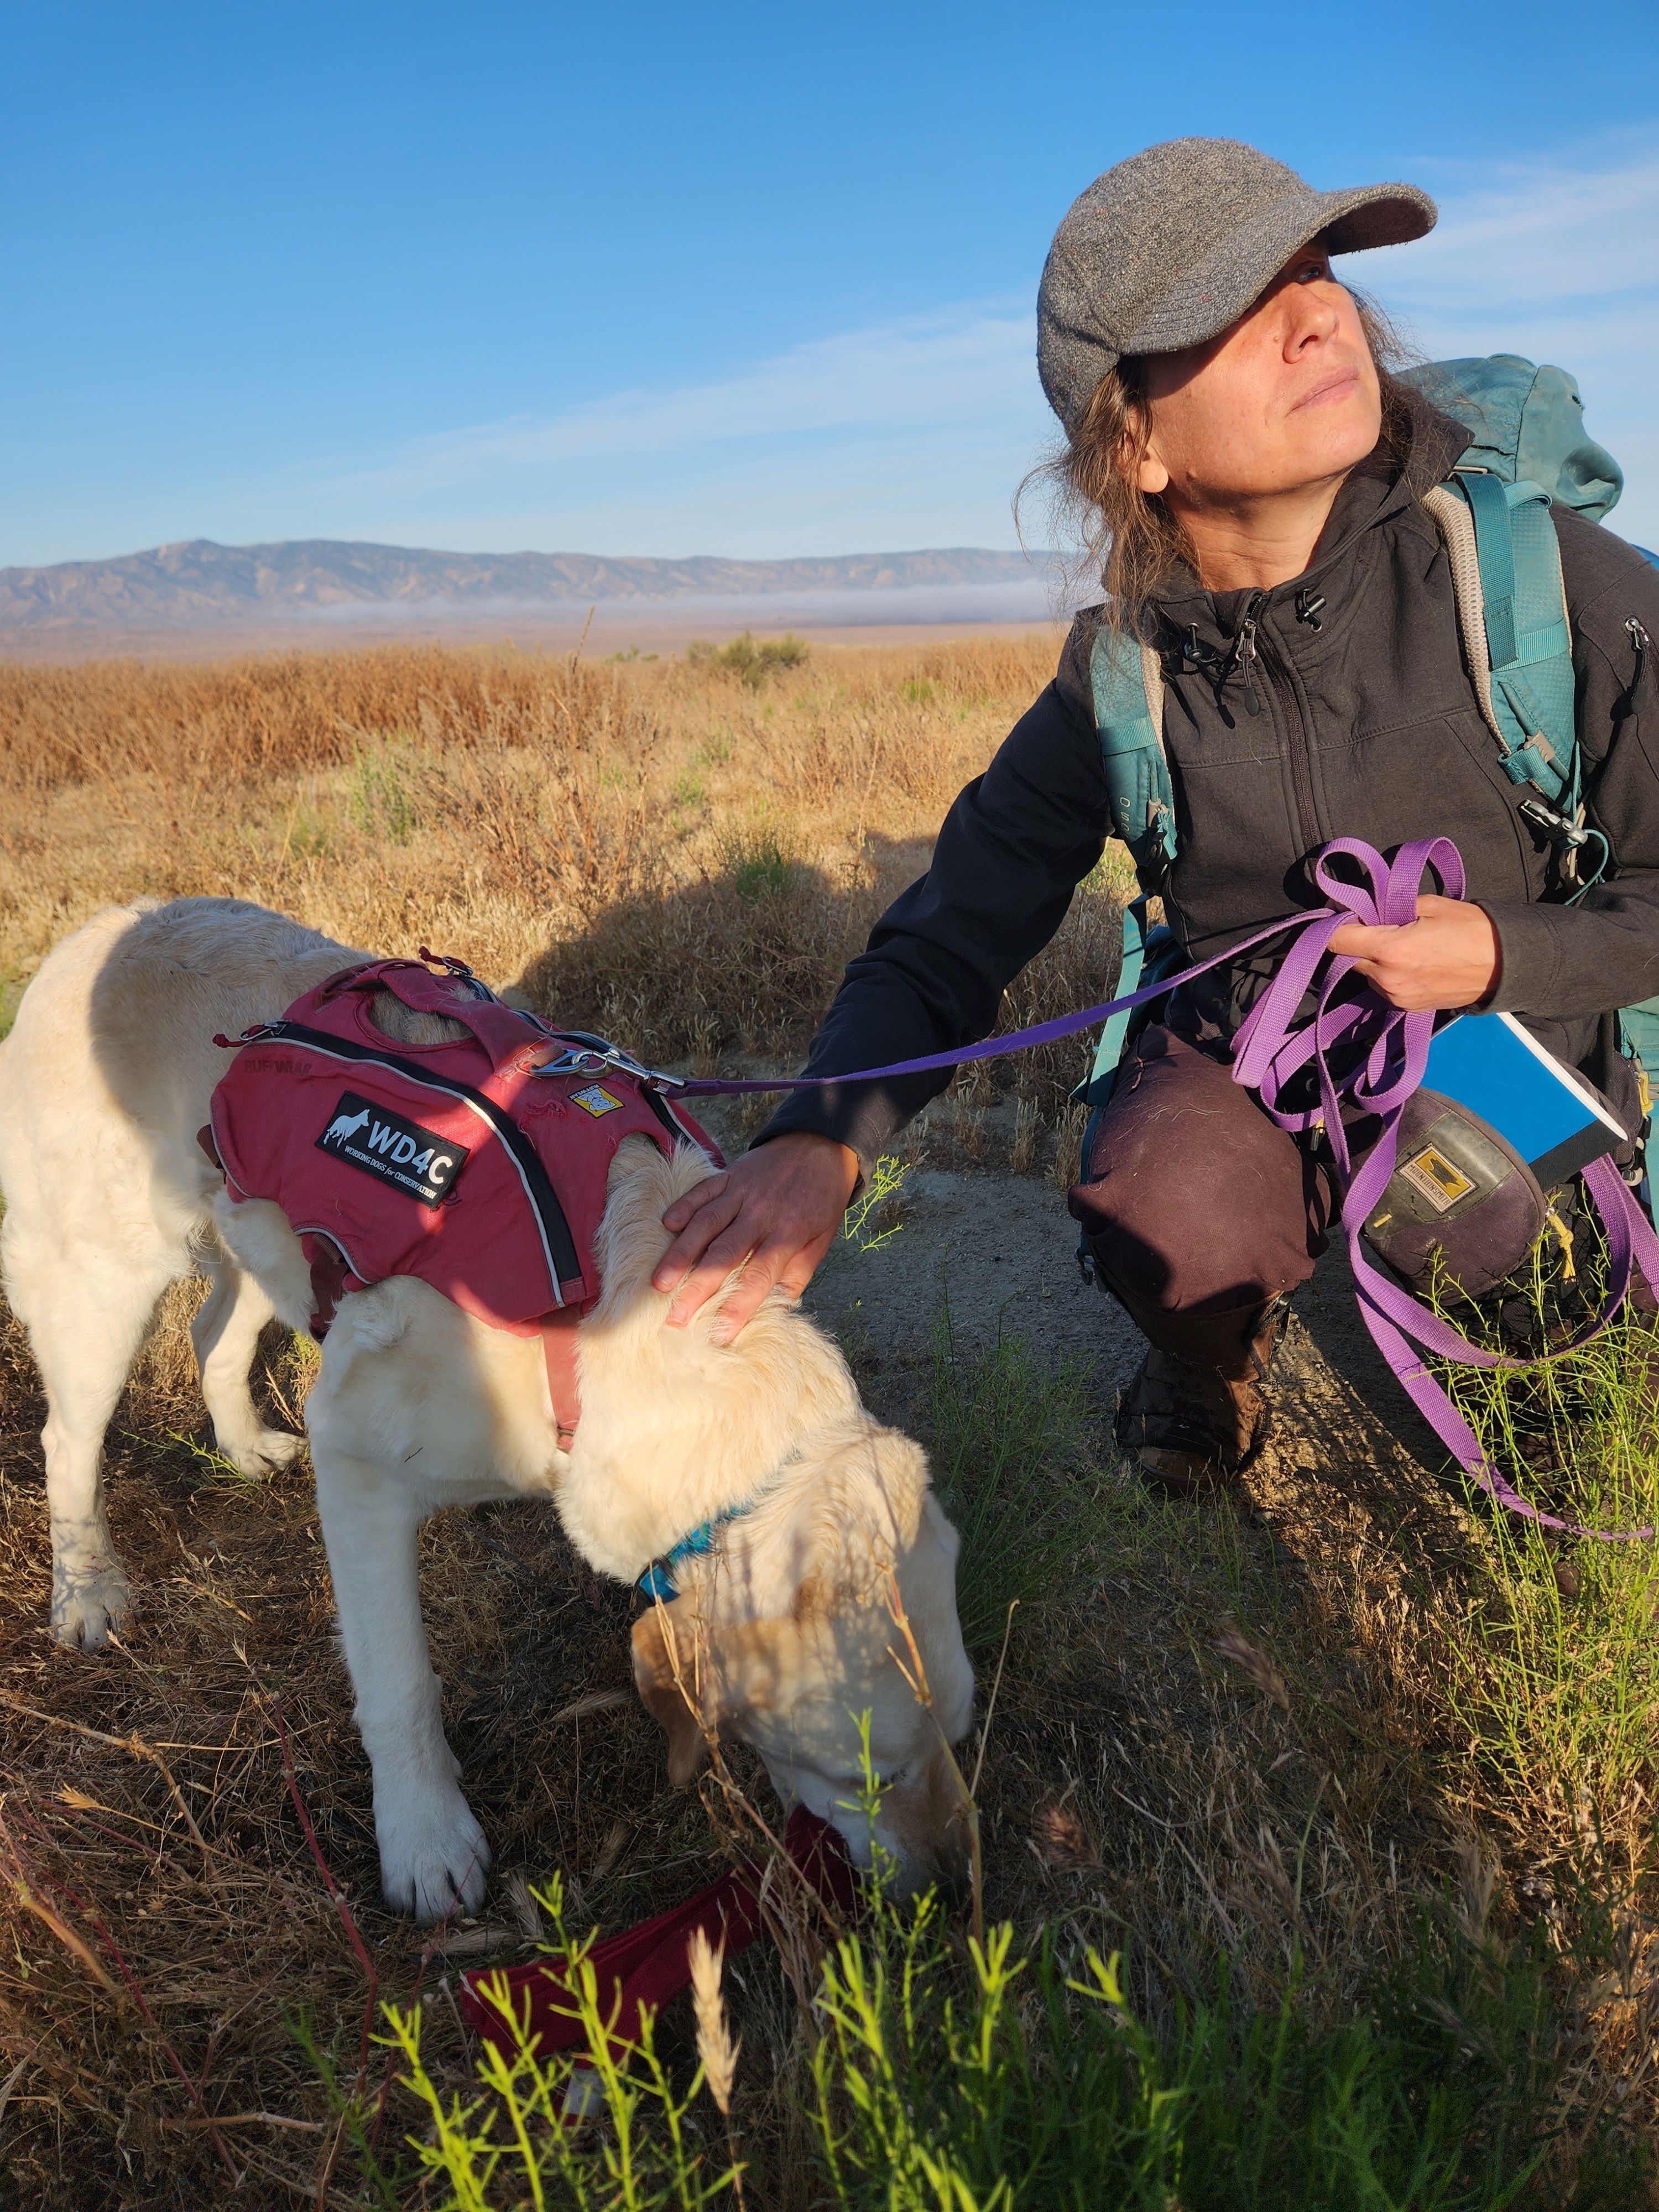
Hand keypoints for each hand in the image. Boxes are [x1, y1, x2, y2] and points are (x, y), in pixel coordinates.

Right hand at [652, 1131, 860, 1343]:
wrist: (821, 1144)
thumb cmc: (821, 1198)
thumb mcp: (823, 1238)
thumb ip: (799, 1271)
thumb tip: (780, 1307)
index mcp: (786, 1235)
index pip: (758, 1277)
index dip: (738, 1307)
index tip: (719, 1334)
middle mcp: (760, 1215)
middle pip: (724, 1255)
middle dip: (697, 1289)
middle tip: (675, 1317)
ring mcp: (742, 1193)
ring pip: (706, 1225)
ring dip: (681, 1254)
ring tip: (659, 1282)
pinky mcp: (729, 1175)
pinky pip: (702, 1191)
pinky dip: (683, 1206)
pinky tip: (666, 1225)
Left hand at [1328, 894, 1499, 1011]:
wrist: (1506, 965)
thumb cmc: (1472, 929)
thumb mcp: (1429, 904)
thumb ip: (1389, 906)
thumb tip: (1364, 908)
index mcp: (1391, 950)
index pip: (1336, 940)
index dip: (1335, 924)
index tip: (1342, 914)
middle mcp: (1388, 979)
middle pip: (1348, 958)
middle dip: (1356, 941)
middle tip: (1377, 924)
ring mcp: (1397, 997)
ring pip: (1365, 973)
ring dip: (1372, 958)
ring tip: (1401, 943)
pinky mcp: (1408, 1007)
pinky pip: (1383, 986)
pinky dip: (1387, 973)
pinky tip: (1411, 961)